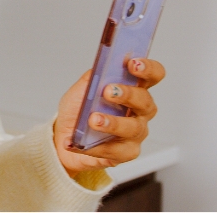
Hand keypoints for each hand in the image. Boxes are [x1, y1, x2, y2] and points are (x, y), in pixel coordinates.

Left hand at [53, 58, 164, 176]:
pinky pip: (118, 150)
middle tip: (108, 91)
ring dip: (113, 122)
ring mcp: (136, 132)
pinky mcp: (127, 152)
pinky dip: (99, 145)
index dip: (148, 68)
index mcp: (132, 87)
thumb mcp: (82, 88)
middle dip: (128, 94)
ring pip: (133, 127)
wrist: (64, 134)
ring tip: (94, 119)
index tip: (133, 64)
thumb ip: (93, 76)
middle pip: (145, 101)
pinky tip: (86, 141)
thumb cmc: (78, 108)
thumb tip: (101, 69)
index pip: (152, 75)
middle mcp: (139, 110)